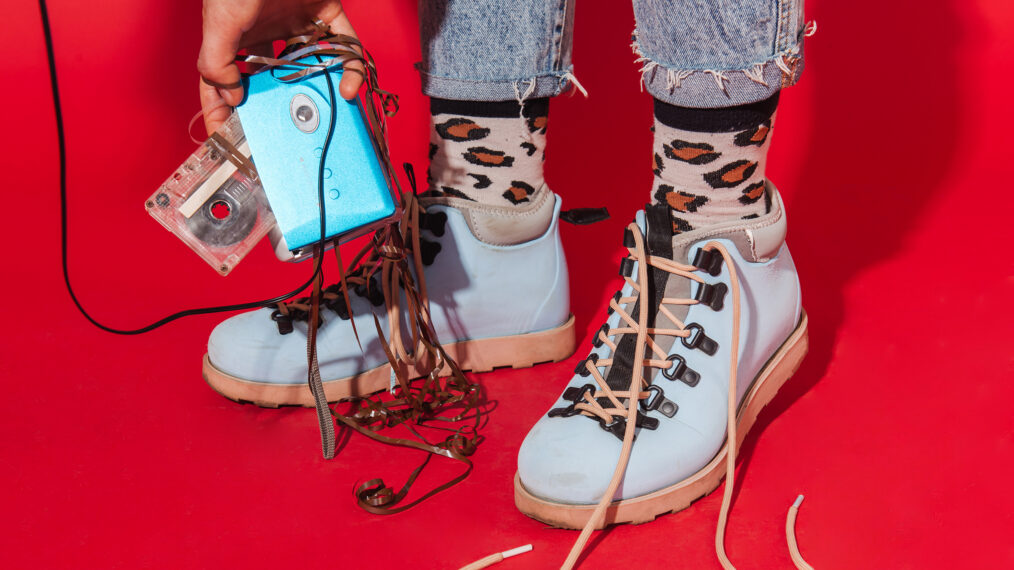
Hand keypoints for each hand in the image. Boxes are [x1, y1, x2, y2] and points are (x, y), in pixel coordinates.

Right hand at [197, 0, 364, 133]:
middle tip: (289, 133)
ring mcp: (297, 24)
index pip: (222, 81)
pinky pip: (344, 46)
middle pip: (273, 80)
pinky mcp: (328, 13)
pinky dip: (351, 68)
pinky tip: (350, 87)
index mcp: (233, 36)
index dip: (222, 111)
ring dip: (323, 91)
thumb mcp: (220, 20)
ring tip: (328, 113)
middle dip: (281, 107)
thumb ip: (216, 60)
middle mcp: (266, 34)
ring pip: (313, 66)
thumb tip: (229, 97)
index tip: (227, 140)